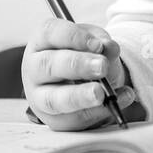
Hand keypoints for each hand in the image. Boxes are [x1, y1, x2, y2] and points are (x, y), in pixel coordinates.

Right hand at [23, 19, 137, 130]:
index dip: (73, 37)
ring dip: (79, 96)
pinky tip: (117, 102)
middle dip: (77, 66)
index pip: (50, 33)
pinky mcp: (53, 120)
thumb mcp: (94, 43)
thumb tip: (109, 47)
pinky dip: (97, 112)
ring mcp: (39, 96)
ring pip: (53, 99)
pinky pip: (73, 119)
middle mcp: (34, 68)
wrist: (81, 84)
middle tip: (102, 66)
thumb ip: (103, 44)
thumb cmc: (83, 56)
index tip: (98, 44)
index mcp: (42, 41)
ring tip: (101, 93)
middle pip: (48, 66)